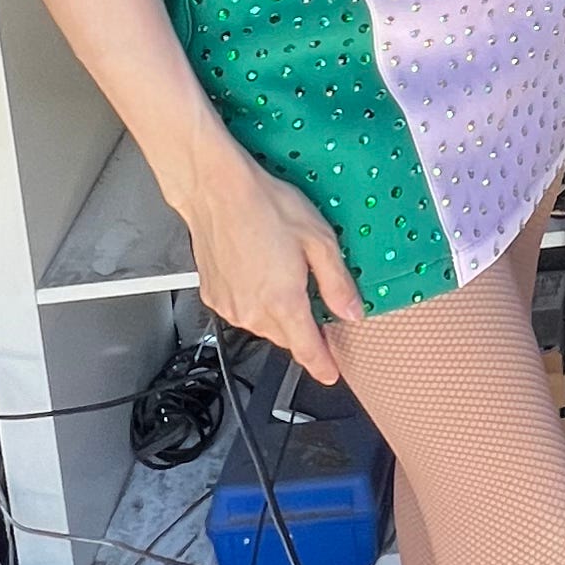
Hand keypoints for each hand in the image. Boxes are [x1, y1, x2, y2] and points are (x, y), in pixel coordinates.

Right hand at [177, 139, 364, 388]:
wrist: (215, 190)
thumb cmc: (266, 206)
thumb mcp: (319, 240)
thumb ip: (337, 283)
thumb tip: (352, 312)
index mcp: (283, 302)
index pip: (308, 350)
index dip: (323, 365)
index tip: (332, 374)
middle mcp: (253, 312)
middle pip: (287, 338)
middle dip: (302, 328)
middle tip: (310, 296)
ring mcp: (229, 307)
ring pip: (263, 325)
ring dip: (278, 313)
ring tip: (280, 271)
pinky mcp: (212, 296)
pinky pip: (243, 310)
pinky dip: (254, 301)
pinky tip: (258, 270)